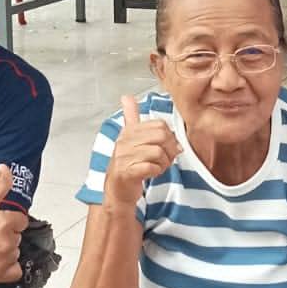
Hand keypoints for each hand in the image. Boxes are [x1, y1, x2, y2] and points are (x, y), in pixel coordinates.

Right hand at [0, 164, 26, 281]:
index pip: (21, 221)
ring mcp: (3, 259)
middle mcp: (7, 241)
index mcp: (5, 222)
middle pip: (17, 236)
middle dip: (6, 234)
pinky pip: (15, 271)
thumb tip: (5, 168)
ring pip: (16, 252)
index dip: (9, 221)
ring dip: (7, 250)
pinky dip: (9, 268)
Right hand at [103, 95, 180, 209]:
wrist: (117, 190)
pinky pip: (151, 167)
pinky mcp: (127, 172)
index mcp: (128, 131)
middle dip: (169, 150)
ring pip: (158, 152)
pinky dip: (156, 171)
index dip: (169, 137)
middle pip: (161, 136)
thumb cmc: (127, 165)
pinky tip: (151, 173)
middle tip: (166, 159)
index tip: (167, 147)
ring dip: (164, 163)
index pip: (159, 125)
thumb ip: (130, 117)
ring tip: (158, 167)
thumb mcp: (129, 139)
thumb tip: (126, 97)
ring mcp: (124, 157)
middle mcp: (124, 142)